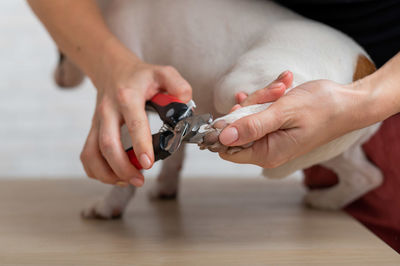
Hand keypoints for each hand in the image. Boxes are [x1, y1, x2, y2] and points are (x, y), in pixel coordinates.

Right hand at [80, 49, 191, 186]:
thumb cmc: (140, 76)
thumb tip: (185, 101)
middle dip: (122, 167)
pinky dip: (97, 171)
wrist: (112, 70)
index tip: (148, 163)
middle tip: (140, 180)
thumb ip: (178, 84)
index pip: (134, 122)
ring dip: (108, 173)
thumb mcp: (163, 73)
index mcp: (128, 96)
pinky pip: (87, 155)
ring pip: (92, 153)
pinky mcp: (93, 130)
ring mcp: (97, 121)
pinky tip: (116, 176)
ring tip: (129, 181)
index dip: (140, 145)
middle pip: (108, 144)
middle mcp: (108, 110)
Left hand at [219, 76, 369, 167]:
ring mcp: (271, 138)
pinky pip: (260, 111)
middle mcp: (267, 149)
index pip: (227, 149)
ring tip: (285, 87)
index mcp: (267, 153)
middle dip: (252, 105)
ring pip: (249, 115)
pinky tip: (282, 86)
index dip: (226, 128)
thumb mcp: (282, 113)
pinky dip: (268, 97)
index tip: (239, 107)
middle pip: (238, 128)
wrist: (347, 103)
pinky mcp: (276, 127)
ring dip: (264, 96)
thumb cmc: (321, 108)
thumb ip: (251, 126)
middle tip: (276, 93)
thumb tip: (223, 137)